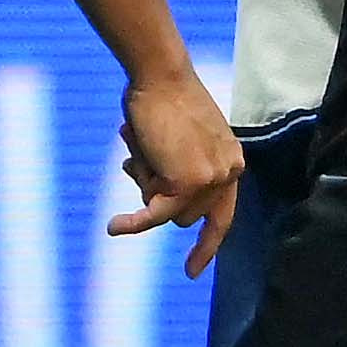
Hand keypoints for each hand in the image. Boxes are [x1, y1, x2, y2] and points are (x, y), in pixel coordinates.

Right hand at [113, 61, 243, 273]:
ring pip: (167, 213)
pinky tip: (114, 227)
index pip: (221, 215)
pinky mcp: (188, 182)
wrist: (160, 75)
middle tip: (142, 154)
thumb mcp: (177, 141)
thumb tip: (152, 203)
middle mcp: (229, 173)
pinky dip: (135, 222)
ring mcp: (211, 179)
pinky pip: (155, 212)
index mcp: (231, 163)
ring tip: (142, 144)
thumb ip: (175, 171)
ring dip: (144, 183)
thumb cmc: (161, 100)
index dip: (206, 244)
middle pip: (184, 215)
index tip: (191, 271)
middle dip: (155, 191)